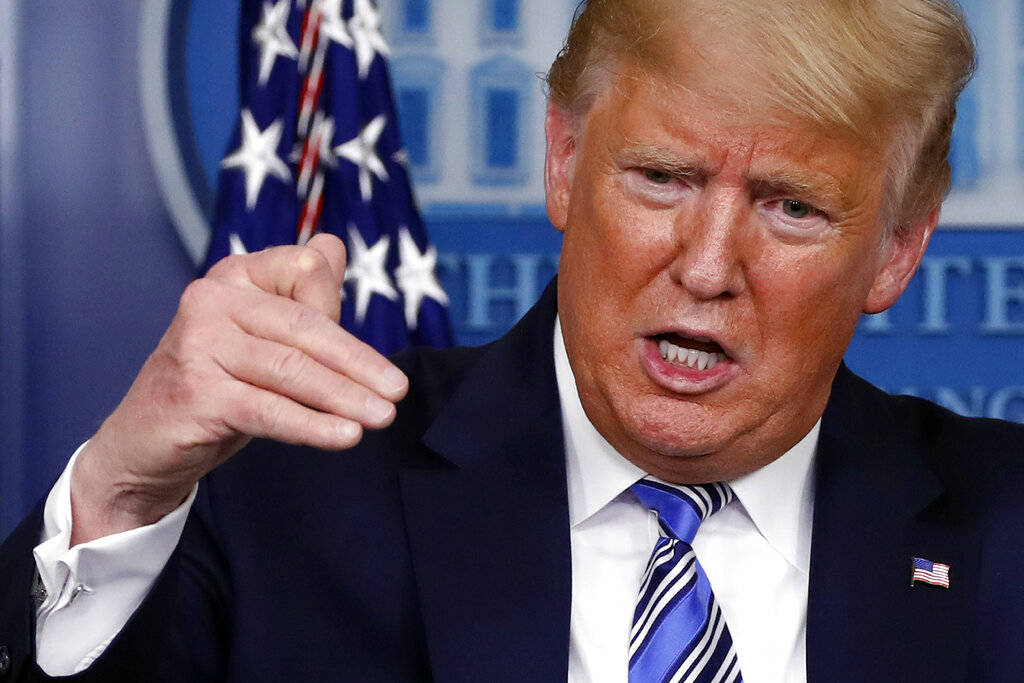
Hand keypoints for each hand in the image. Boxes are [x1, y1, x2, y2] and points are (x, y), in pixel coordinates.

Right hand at [70, 234, 407, 544]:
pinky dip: (311, 425)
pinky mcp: (193, 390)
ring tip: (382, 417)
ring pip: (290, 369)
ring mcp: (197, 342)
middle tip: (397, 392)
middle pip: (305, 327)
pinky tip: (345, 437)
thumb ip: (302, 297)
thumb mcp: (264, 338)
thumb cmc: (216, 383)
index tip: (374, 364)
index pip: (306, 273)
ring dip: (344, 396)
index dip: (342, 315)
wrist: (145, 441)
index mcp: (235, 275)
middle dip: (359, 363)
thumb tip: (334, 246)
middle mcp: (211, 298)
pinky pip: (267, 409)